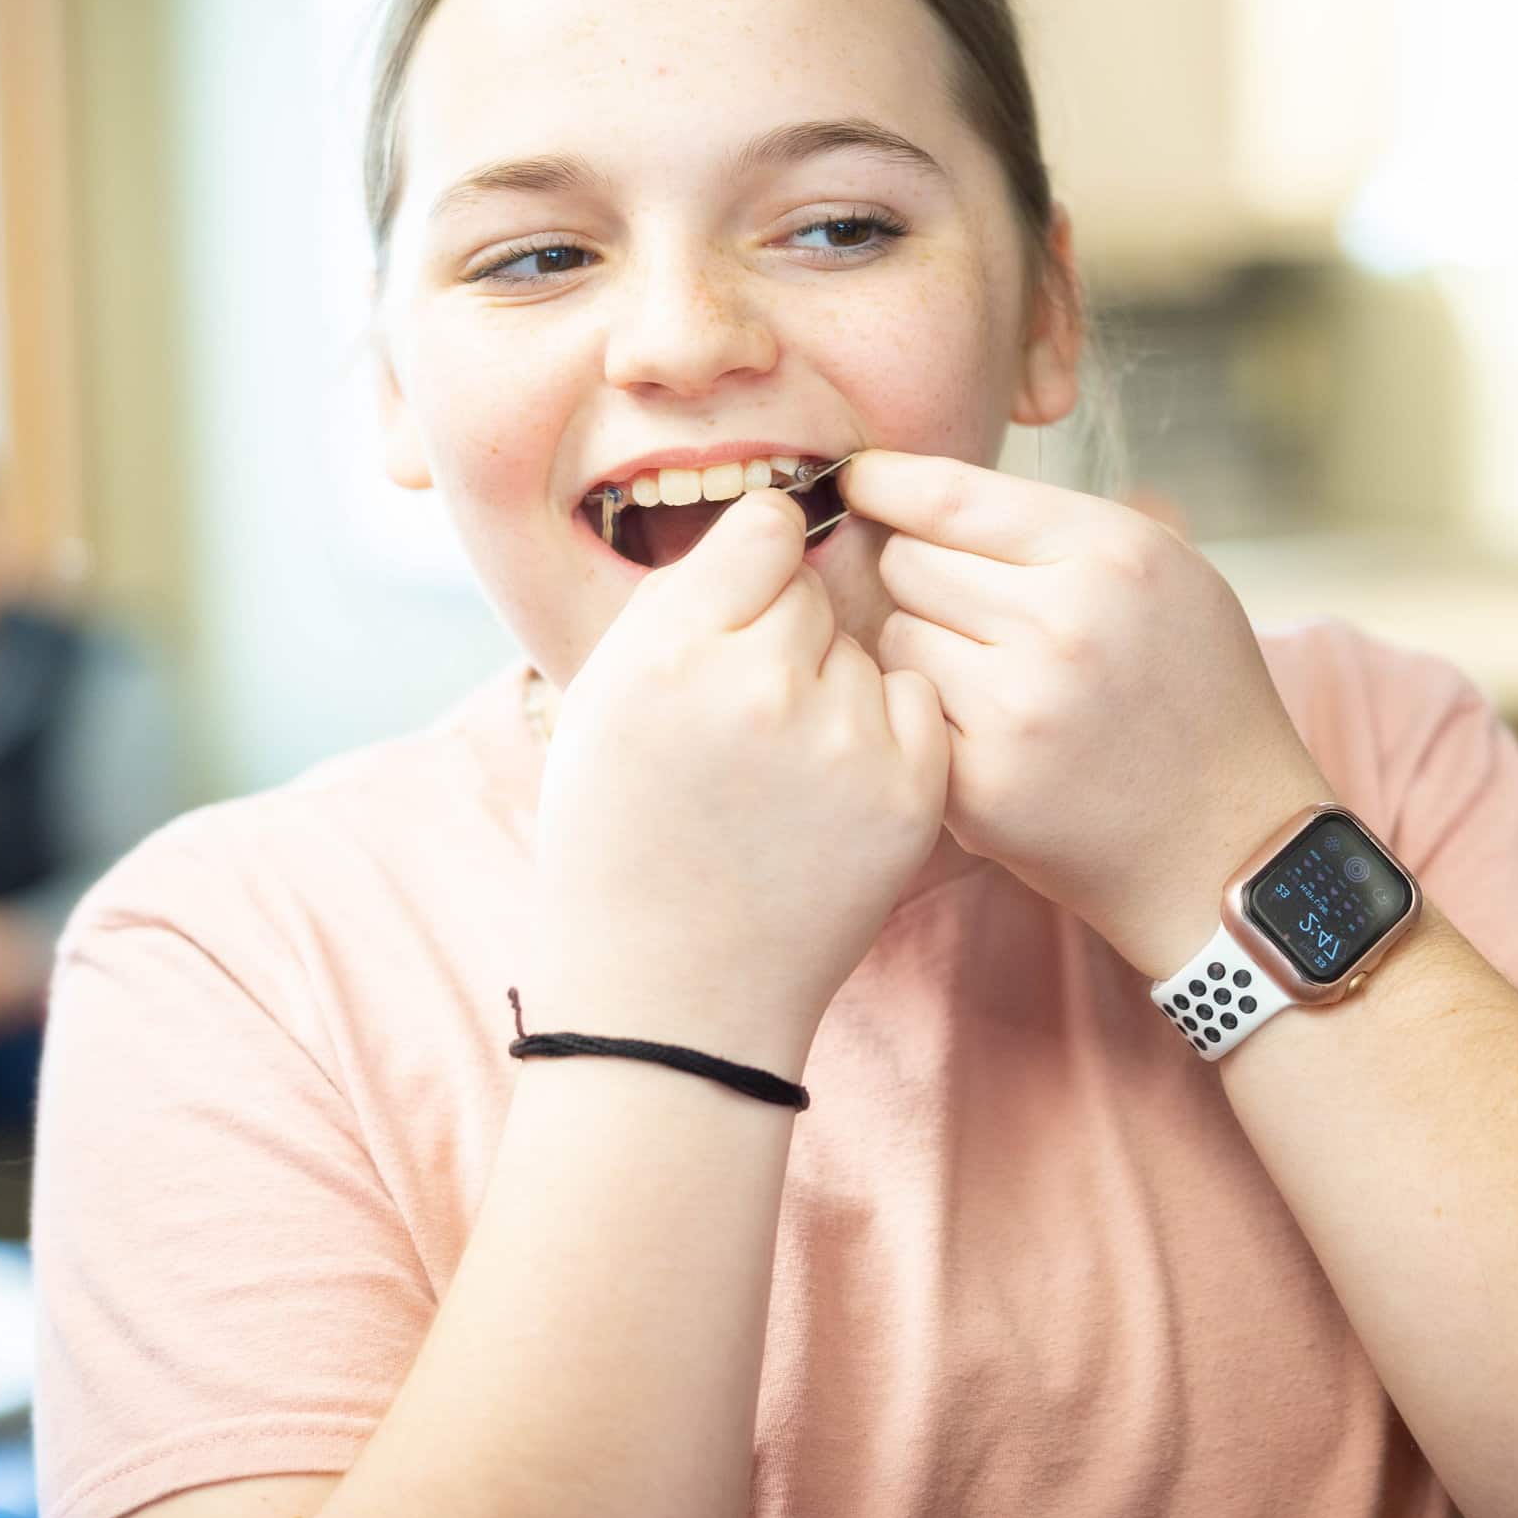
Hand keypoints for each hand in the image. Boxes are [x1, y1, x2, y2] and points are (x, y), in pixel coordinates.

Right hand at [533, 487, 948, 1073]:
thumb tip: (769, 523)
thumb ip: (682, 599)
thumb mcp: (604, 699)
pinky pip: (913, 701)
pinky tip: (832, 788)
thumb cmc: (624, 834)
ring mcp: (846, 743)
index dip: (754, 564)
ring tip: (782, 771)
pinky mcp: (909, 792)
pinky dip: (884, 730)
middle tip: (746, 720)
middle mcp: (762, 688)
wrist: (674, 994)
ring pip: (864, 647)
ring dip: (836, 684)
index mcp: (672, 655)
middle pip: (815, 590)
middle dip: (787, 633)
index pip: (765, 527)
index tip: (741, 606)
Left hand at [839, 450, 1330, 976]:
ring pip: (895, 635)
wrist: (1227, 843)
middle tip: (975, 612)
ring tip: (991, 676)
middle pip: (909, 561)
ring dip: (923, 647)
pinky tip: (984, 729)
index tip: (863, 481)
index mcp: (1113, 554)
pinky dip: (929, 715)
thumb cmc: (1195, 694)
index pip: (954, 495)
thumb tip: (932, 489)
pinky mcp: (981, 781)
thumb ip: (1066, 526)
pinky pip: (906, 712)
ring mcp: (1018, 707)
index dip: (891, 482)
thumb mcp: (1171, 574)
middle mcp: (1064, 622)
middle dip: (925, 577)